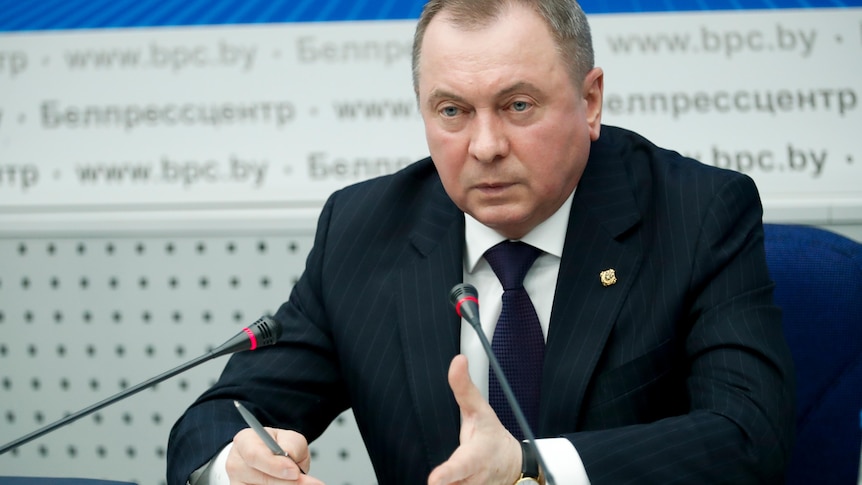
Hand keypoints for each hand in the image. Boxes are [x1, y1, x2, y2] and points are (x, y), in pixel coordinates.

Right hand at [226, 427, 323, 483]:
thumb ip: (291, 446)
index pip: (254, 455)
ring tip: (302, 483)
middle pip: (260, 478)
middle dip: (288, 483)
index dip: (275, 466)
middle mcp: (236, 463)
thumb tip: (290, 462)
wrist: (269, 456)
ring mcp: (236, 482)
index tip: (295, 472)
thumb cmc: (277, 446)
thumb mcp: (289, 438)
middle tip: (310, 483)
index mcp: (244, 441)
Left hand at [428, 354, 521, 484]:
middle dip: (445, 483)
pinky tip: (445, 482)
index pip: (460, 466)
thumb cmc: (491, 436)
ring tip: (439, 480)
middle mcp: (472, 479)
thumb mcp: (480, 411)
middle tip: (433, 483)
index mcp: (475, 457)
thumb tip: (457, 360)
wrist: (513, 465)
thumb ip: (464, 389)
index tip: (434, 480)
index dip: (447, 474)